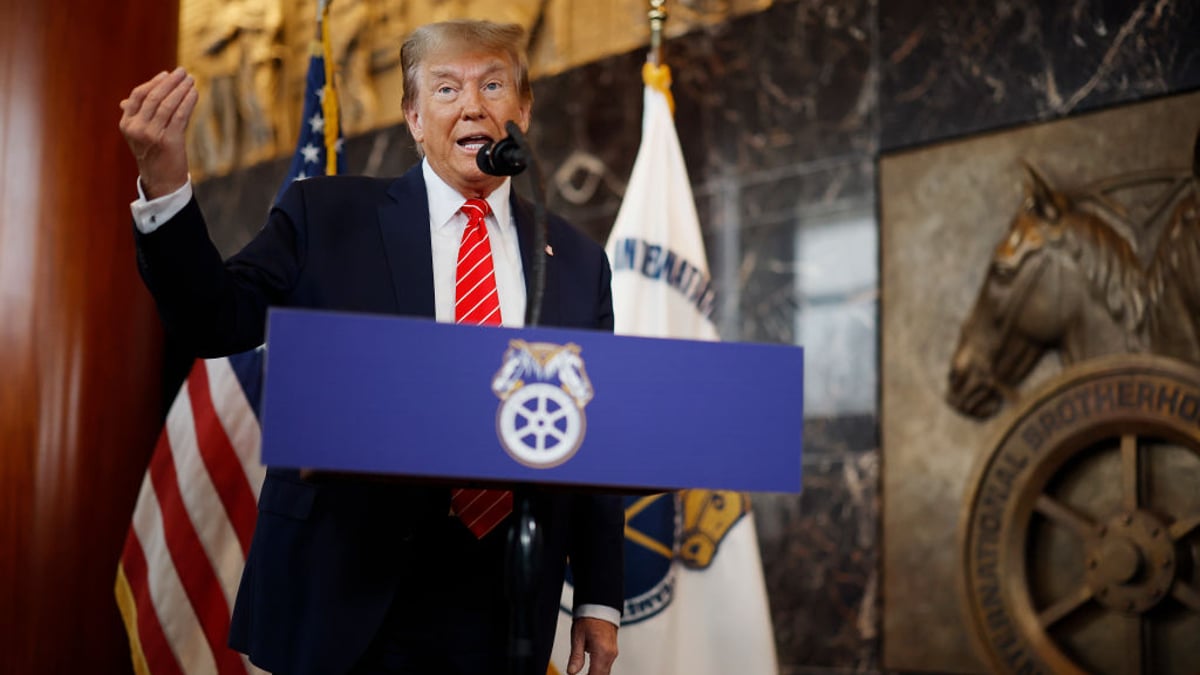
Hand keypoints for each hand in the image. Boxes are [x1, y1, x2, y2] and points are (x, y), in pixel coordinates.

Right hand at [118, 67, 197, 198]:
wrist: (162, 181)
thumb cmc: (153, 154)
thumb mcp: (139, 134)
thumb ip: (138, 115)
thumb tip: (134, 96)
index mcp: (126, 124)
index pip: (138, 96)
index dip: (153, 83)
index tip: (167, 75)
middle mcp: (137, 128)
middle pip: (154, 97)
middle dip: (170, 82)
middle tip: (182, 72)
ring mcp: (152, 135)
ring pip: (168, 105)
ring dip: (181, 89)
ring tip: (190, 80)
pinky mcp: (169, 141)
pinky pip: (180, 115)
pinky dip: (188, 101)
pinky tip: (194, 93)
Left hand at [566, 617, 617, 674]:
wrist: (601, 605)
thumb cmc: (589, 617)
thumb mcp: (578, 636)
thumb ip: (576, 657)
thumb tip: (571, 672)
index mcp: (602, 651)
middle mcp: (610, 654)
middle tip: (578, 674)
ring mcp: (613, 652)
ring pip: (605, 672)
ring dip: (595, 674)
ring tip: (585, 672)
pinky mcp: (612, 650)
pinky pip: (606, 665)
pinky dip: (598, 670)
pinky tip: (590, 669)